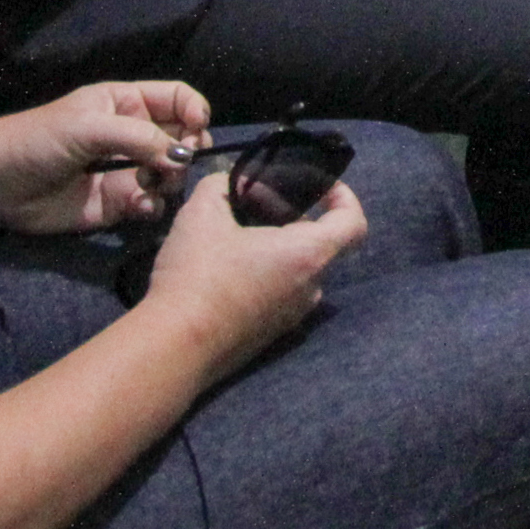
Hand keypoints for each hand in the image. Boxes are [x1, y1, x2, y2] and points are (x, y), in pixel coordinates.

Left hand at [0, 81, 212, 232]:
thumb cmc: (37, 140)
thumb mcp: (89, 127)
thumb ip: (141, 137)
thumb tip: (184, 155)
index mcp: (126, 103)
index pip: (179, 99)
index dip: (196, 112)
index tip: (197, 130)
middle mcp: (133, 135)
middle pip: (184, 139)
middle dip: (188, 152)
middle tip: (175, 166)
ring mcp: (126, 171)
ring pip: (172, 175)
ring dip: (170, 182)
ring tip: (149, 186)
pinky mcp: (116, 204)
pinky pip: (151, 204)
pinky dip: (151, 207)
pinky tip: (136, 207)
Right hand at [132, 143, 364, 368]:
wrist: (176, 346)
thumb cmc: (198, 273)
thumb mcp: (202, 213)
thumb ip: (220, 185)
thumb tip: (228, 182)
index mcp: (308, 255)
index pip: (354, 223)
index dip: (343, 197)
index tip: (318, 186)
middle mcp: (311, 288)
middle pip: (321, 245)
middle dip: (297, 219)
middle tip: (259, 204)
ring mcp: (293, 316)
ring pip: (299, 270)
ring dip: (279, 249)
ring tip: (238, 235)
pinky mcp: (272, 335)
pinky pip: (282, 294)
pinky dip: (268, 275)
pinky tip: (227, 270)